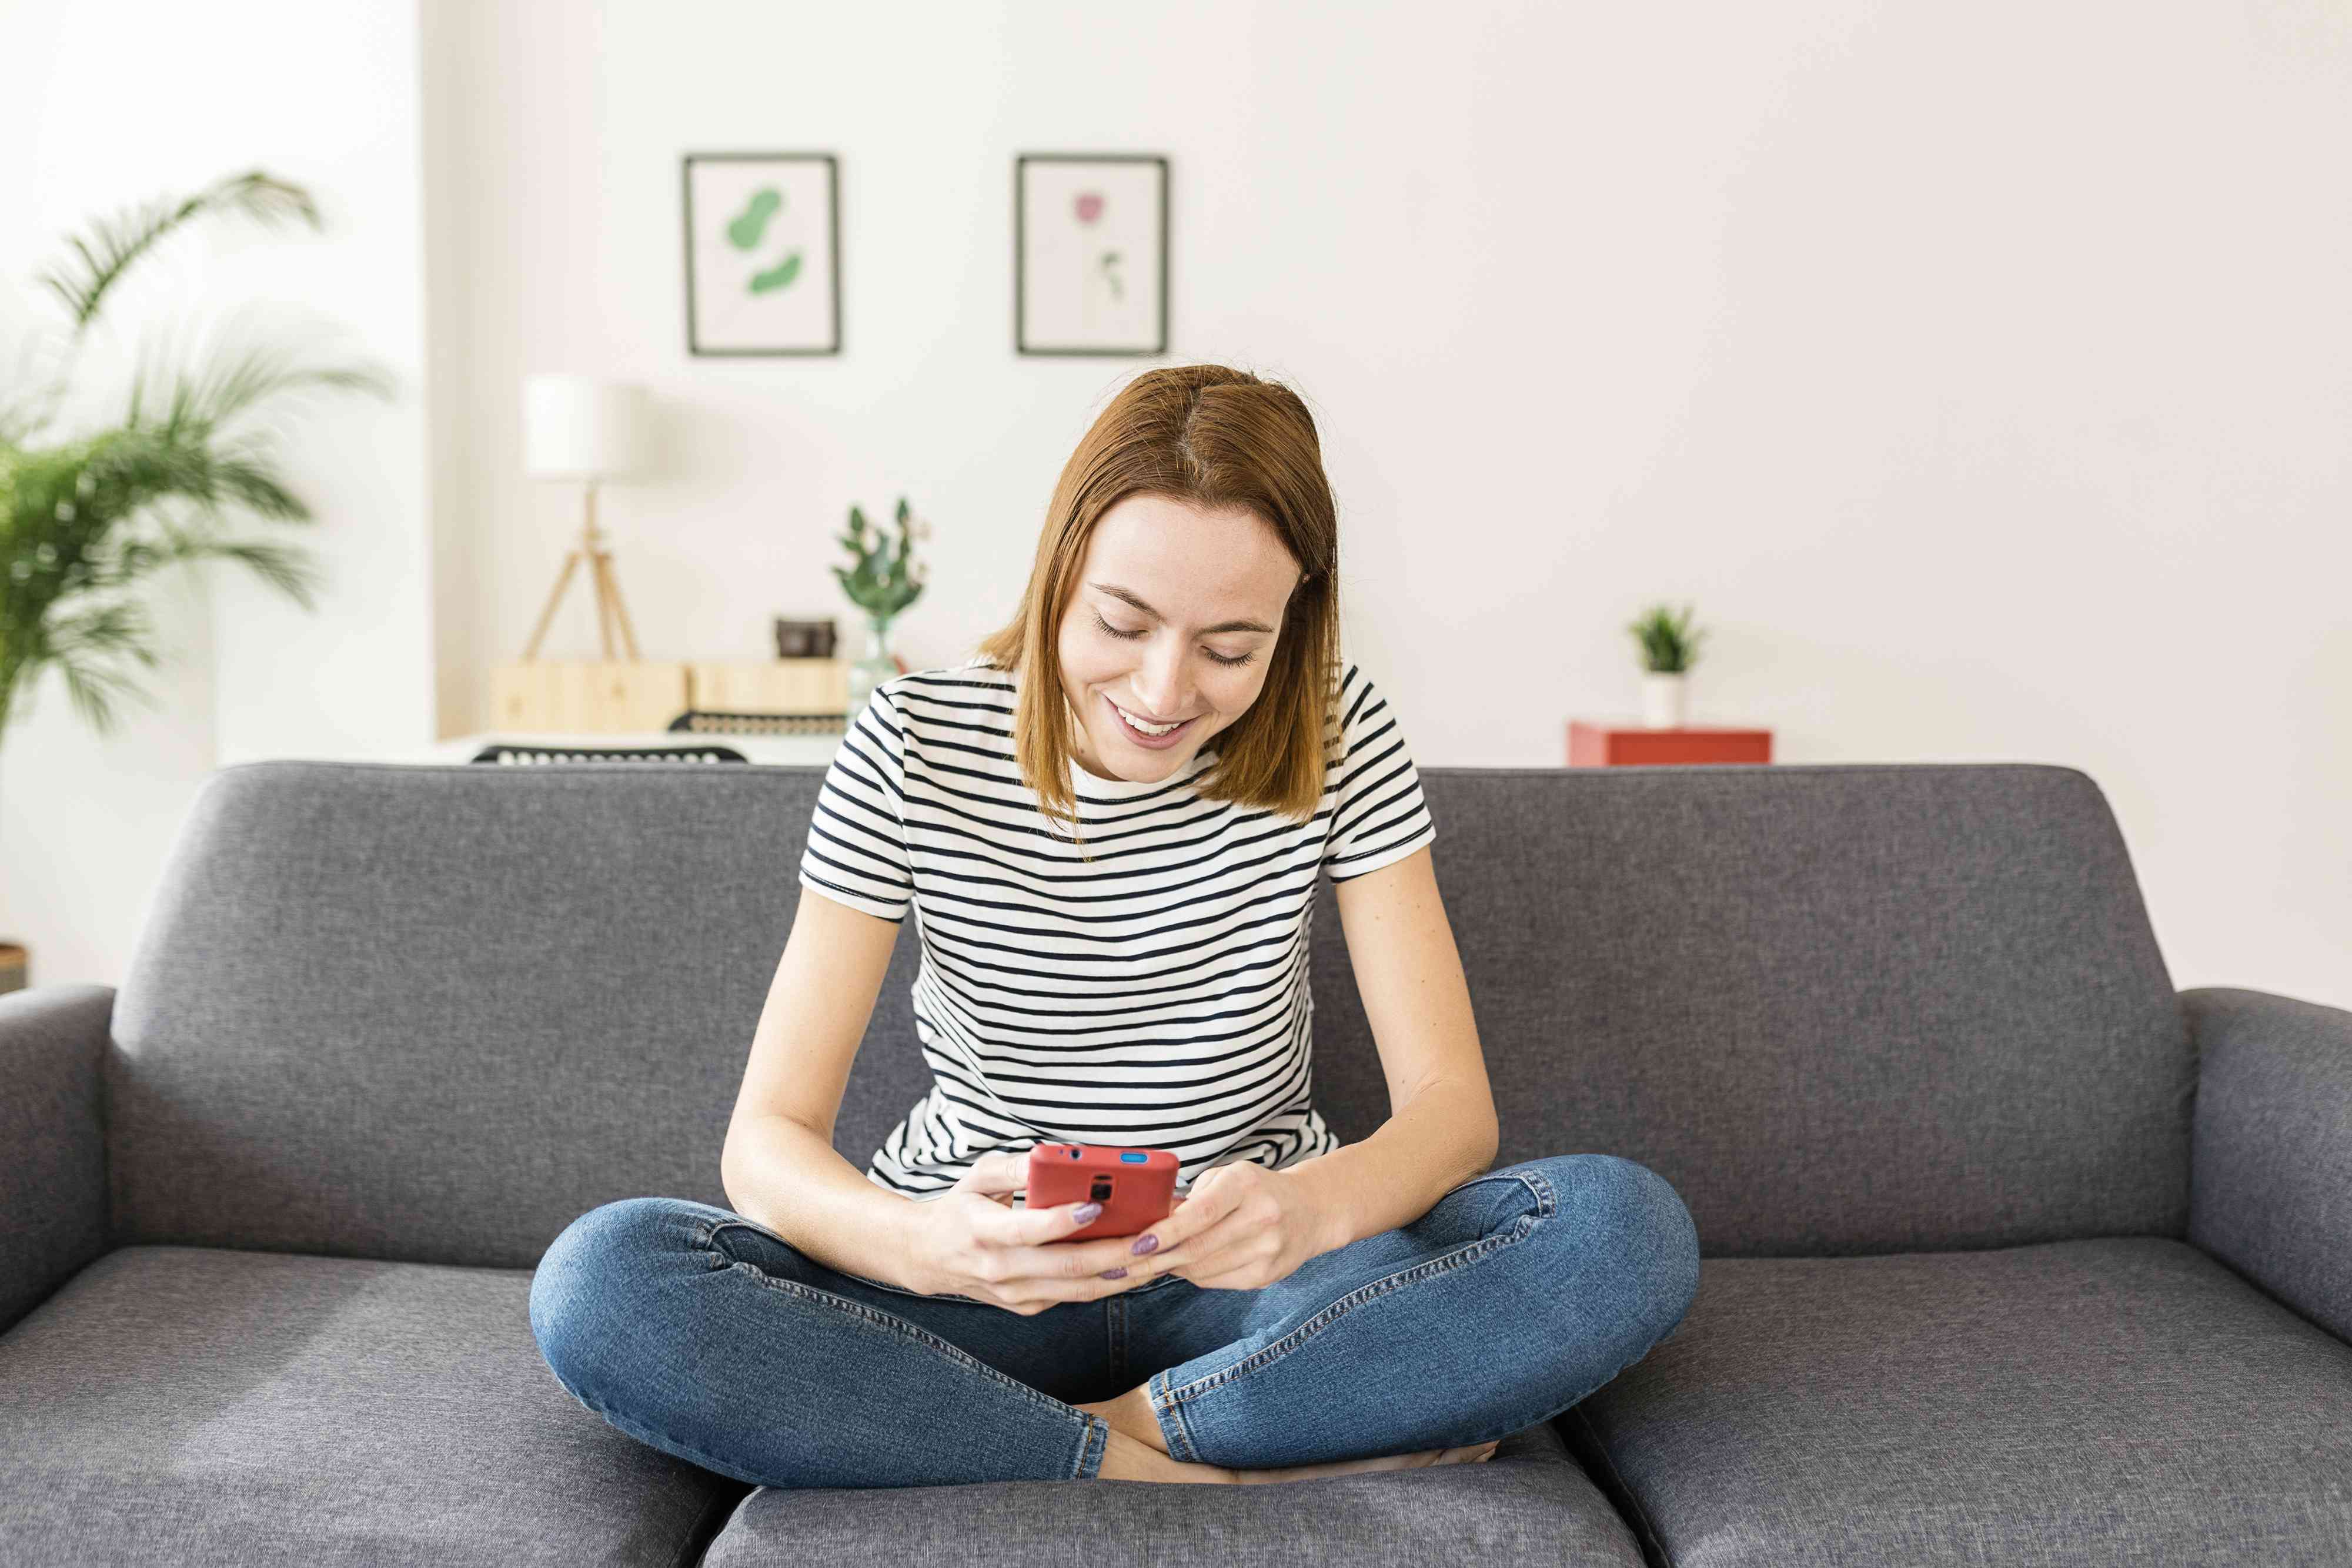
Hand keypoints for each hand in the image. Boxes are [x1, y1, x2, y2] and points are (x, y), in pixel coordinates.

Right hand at [903, 1151, 1194, 1314]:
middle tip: (1154, 1236)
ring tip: (1158, 1253)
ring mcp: (1015, 1295)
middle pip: (1067, 1266)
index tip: (1097, 1205)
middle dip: (1116, 1253)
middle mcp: (1000, 1269)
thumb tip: (1054, 1158)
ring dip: (1124, 1273)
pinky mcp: (1029, 1307)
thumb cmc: (961, 1207)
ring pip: (1079, 1289)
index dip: (1063, 1220)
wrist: (929, 1257)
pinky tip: (1136, 1264)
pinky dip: (1108, 1281)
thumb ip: (1015, 1167)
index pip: (1028, 1231)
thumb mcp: (978, 1176)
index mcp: (984, 1231)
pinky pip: (1075, 1295)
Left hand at [1117, 1161, 1334, 1292]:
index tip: (1137, 1243)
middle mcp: (1261, 1217)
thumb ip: (1192, 1197)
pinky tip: (1189, 1264)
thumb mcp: (1228, 1177)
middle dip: (1157, 1258)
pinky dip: (1195, 1275)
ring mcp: (1268, 1250)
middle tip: (1127, 1262)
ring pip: (1203, 1270)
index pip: (1201, 1213)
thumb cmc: (1257, 1190)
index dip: (1166, 1231)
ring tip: (1157, 1258)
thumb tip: (1149, 1223)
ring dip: (1173, 1267)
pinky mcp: (1267, 1275)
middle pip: (1198, 1248)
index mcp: (1246, 1184)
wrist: (1311, 1211)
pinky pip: (1216, 1282)